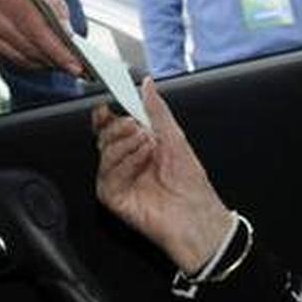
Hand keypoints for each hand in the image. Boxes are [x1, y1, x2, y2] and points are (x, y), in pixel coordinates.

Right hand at [0, 0, 83, 76]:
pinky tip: (39, 58)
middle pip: (28, 47)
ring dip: (42, 63)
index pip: (37, 29)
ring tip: (59, 62)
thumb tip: (67, 33)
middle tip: (72, 67)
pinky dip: (27, 60)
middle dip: (54, 59)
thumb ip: (54, 4)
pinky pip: (8, 58)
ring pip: (19, 58)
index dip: (58, 51)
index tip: (75, 65)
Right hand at [93, 79, 232, 273]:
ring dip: (125, 142)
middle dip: (118, 126)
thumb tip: (147, 85)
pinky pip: (107, 173)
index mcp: (139, 145)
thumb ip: (157, 109)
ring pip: (104, 151)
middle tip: (137, 125)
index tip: (111, 102)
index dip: (109, 113)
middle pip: (105, 135)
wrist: (197, 216)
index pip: (114, 124)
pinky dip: (124, 161)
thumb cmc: (191, 185)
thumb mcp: (175, 137)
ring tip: (147, 143)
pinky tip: (141, 159)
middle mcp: (127, 161)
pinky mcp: (113, 196)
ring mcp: (118, 179)